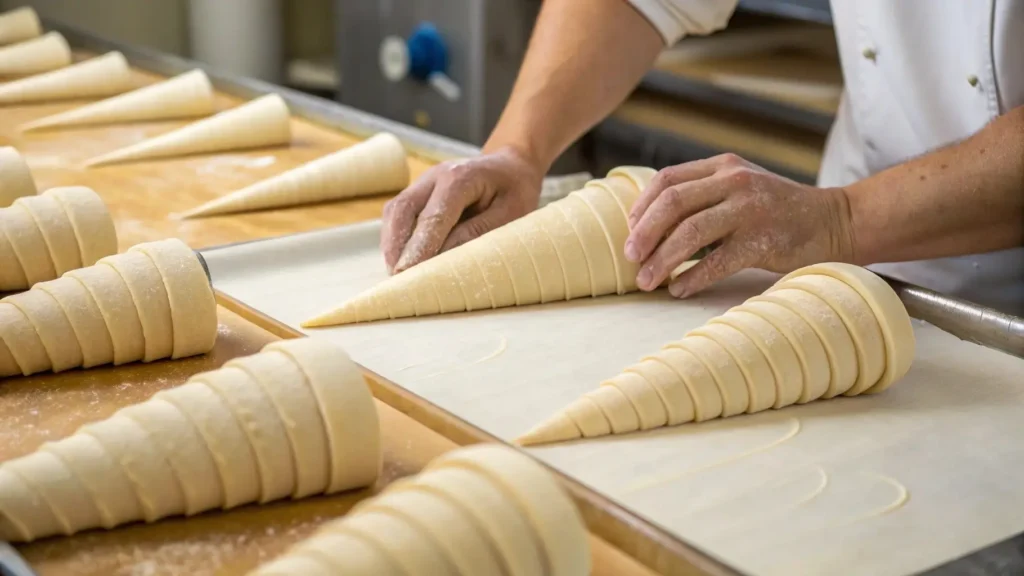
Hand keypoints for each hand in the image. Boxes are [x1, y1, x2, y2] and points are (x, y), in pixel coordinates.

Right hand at [380, 146, 543, 273]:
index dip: (419, 246)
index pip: (433, 216)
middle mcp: (435, 176)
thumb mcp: (510, 213)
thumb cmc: (515, 190)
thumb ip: (478, 233)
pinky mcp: (419, 193)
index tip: (408, 273)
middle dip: (396, 246)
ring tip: (396, 273)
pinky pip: (399, 214)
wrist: (509, 166)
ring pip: (395, 211)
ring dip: (392, 243)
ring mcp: (423, 183)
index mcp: (461, 178)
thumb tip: (445, 256)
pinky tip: (401, 260)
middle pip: (403, 209)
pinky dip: (396, 238)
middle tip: (397, 278)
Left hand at [624, 154, 855, 297]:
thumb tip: (649, 226)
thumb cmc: (778, 211)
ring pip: (690, 233)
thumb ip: (703, 195)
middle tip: (631, 259)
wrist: (836, 221)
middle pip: (672, 204)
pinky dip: (693, 277)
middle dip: (644, 234)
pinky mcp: (764, 240)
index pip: (667, 180)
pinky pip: (717, 262)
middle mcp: (734, 182)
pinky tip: (679, 289)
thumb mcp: (740, 187)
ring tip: (647, 282)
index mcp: (723, 166)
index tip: (630, 233)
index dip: (641, 208)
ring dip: (662, 261)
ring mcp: (750, 209)